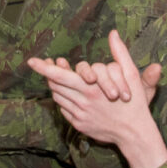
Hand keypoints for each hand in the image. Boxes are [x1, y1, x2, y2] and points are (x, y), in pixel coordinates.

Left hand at [27, 29, 166, 167]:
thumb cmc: (134, 102)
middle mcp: (82, 102)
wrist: (134, 133)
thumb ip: (120, 53)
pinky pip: (64, 109)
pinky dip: (64, 100)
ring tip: (58, 77)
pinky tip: (70, 95)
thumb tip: (113, 33)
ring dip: (56, 86)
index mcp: (91, 88)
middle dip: (47, 73)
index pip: (60, 76)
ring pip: (58, 97)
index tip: (32, 61)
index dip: (44, 68)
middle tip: (41, 64)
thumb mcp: (131, 74)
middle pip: (55, 85)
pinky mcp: (79, 125)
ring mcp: (79, 115)